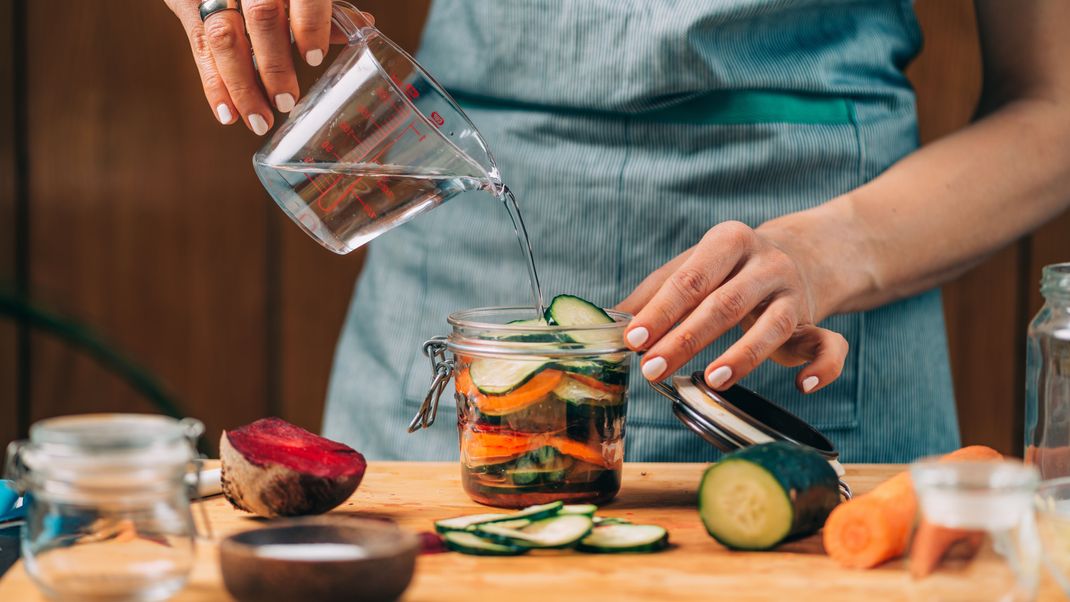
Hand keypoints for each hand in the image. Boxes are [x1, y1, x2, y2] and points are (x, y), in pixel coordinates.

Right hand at [164, 0, 373, 133]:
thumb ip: (322, 5)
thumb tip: (364, 27)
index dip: (310, 24)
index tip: (314, 58)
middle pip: (261, 17)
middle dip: (273, 64)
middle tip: (287, 102)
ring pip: (224, 37)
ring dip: (242, 85)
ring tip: (260, 120)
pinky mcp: (188, 5)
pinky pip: (200, 48)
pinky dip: (214, 85)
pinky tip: (229, 115)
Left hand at [616, 221, 847, 393]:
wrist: (798, 254)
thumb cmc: (727, 269)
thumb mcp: (690, 267)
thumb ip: (652, 293)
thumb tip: (608, 322)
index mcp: (728, 241)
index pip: (690, 279)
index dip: (661, 311)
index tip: (634, 340)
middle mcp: (765, 263)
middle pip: (725, 303)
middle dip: (686, 339)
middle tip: (653, 370)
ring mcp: (794, 294)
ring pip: (774, 325)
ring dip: (745, 354)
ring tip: (714, 378)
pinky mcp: (816, 323)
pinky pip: (829, 345)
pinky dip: (822, 367)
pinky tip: (801, 386)